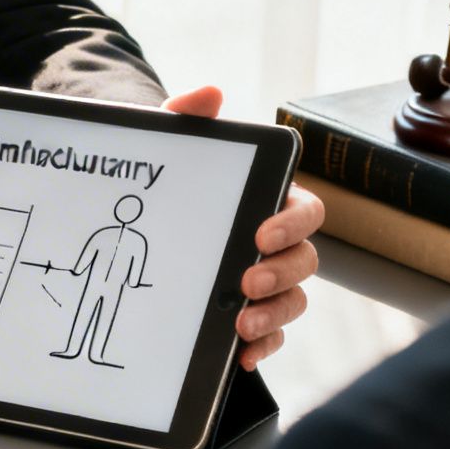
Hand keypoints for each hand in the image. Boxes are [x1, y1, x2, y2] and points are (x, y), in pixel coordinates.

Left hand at [161, 87, 324, 370]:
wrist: (143, 217)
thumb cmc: (172, 181)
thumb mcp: (171, 148)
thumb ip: (187, 118)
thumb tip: (208, 93)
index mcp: (272, 202)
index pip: (306, 211)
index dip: (292, 224)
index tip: (261, 234)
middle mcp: (277, 244)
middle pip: (306, 261)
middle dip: (281, 274)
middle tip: (246, 283)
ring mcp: (266, 281)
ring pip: (293, 300)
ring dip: (274, 314)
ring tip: (241, 324)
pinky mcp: (248, 315)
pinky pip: (269, 335)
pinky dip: (262, 347)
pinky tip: (240, 355)